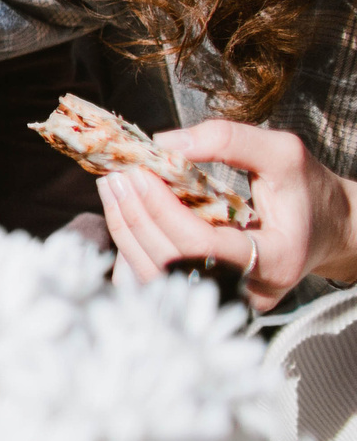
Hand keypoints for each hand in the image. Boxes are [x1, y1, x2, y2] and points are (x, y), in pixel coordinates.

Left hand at [96, 120, 356, 309]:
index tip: (139, 172)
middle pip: (171, 261)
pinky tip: (124, 215)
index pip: (201, 244)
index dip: (162, 208)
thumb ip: (229, 140)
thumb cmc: (307, 190)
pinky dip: (134, 246)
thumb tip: (165, 142)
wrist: (328, 228)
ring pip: (157, 276)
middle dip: (135, 217)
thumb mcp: (283, 153)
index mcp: (275, 260)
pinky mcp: (208, 296)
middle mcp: (248, 292)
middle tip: (115, 178)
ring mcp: (226, 299)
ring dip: (126, 230)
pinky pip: (158, 279)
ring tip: (112, 190)